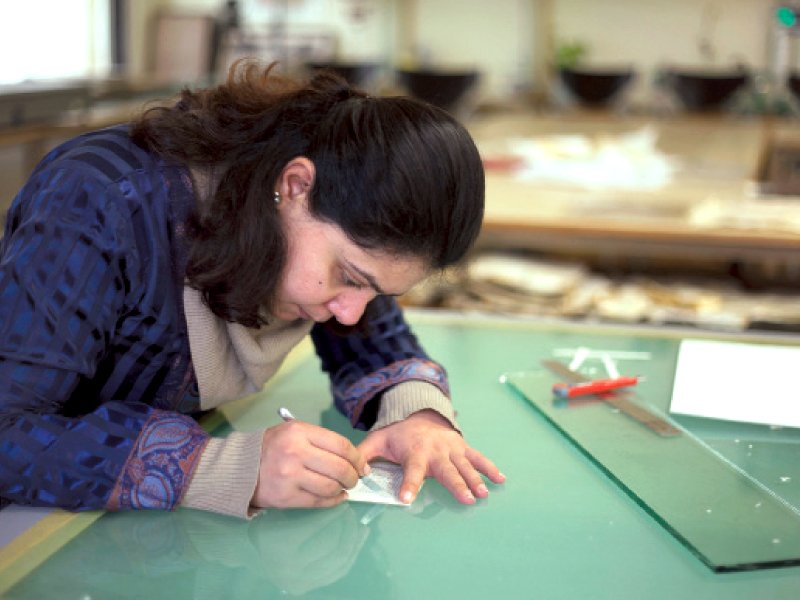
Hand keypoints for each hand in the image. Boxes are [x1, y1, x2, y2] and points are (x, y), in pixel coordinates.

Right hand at [252, 420, 368, 508]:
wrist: (239, 468)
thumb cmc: (271, 447)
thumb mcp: (293, 432)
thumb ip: (320, 441)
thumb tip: (354, 459)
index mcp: (299, 432)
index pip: (341, 445)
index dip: (357, 458)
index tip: (362, 465)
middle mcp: (295, 453)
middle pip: (339, 468)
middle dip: (353, 476)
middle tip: (355, 479)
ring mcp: (290, 476)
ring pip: (331, 486)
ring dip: (343, 489)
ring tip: (344, 487)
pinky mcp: (286, 497)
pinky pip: (318, 501)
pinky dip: (333, 501)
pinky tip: (336, 497)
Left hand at [357, 410, 505, 504]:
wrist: (418, 413)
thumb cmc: (397, 433)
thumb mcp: (377, 440)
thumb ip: (364, 454)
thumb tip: (357, 472)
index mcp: (414, 451)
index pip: (411, 470)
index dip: (409, 484)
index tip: (407, 498)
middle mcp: (435, 450)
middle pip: (446, 470)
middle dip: (457, 484)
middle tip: (466, 499)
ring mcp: (451, 448)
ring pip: (464, 465)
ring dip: (475, 479)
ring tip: (483, 494)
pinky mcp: (462, 447)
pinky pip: (477, 457)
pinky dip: (489, 467)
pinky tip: (500, 479)